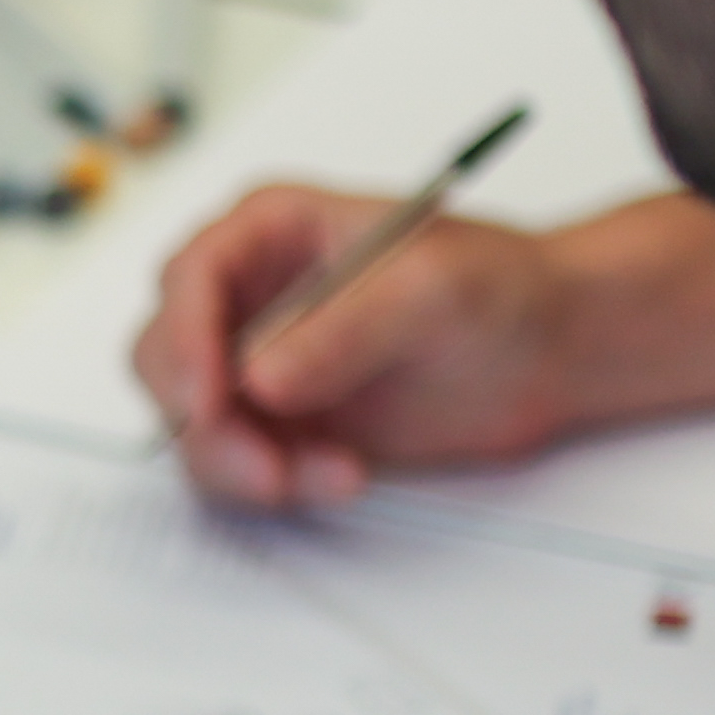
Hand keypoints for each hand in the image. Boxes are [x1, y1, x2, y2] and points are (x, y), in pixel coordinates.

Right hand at [135, 185, 594, 510]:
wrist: (548, 349)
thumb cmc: (498, 286)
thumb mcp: (431, 288)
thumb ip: (344, 328)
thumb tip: (262, 378)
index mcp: (271, 231)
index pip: (188, 277)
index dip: (184, 339)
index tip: (209, 398)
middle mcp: (249, 295)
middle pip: (166, 357)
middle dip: (202, 420)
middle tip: (262, 463)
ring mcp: (259, 364)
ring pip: (194, 424)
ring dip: (245, 463)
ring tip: (331, 474)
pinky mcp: (281, 423)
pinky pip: (242, 464)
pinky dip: (281, 483)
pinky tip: (345, 476)